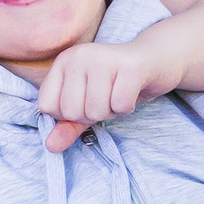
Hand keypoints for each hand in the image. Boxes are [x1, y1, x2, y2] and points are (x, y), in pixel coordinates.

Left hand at [39, 36, 178, 153]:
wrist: (156, 59)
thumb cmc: (117, 82)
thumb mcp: (87, 103)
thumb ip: (67, 124)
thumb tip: (50, 146)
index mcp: (64, 62)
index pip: (46, 105)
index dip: (66, 115)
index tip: (84, 101)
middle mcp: (80, 56)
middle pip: (71, 111)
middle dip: (92, 115)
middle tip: (107, 97)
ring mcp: (104, 59)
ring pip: (96, 110)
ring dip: (111, 111)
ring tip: (118, 94)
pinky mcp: (130, 66)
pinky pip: (120, 105)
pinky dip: (127, 107)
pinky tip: (131, 92)